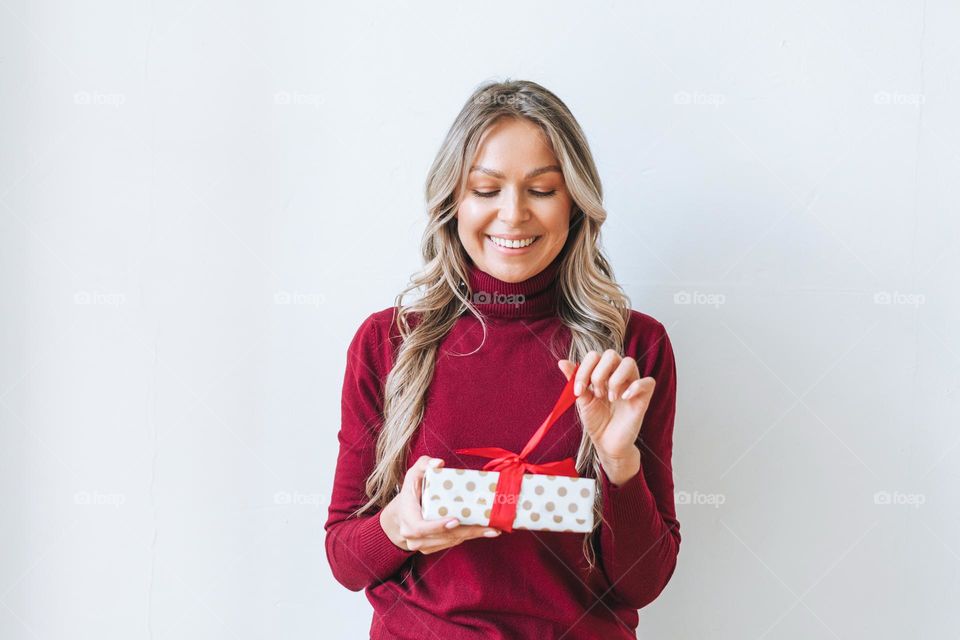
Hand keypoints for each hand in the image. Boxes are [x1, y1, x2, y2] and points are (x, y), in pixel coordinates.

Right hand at [380, 455, 501, 553]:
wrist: (400, 515)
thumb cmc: (410, 493)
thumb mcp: (413, 475)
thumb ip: (424, 464)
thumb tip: (439, 462)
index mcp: (408, 518)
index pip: (421, 527)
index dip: (438, 526)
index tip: (455, 520)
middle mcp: (412, 537)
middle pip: (443, 537)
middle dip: (467, 532)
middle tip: (489, 528)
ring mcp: (421, 545)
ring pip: (449, 542)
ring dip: (470, 536)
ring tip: (490, 530)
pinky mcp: (430, 549)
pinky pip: (450, 544)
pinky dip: (465, 538)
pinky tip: (481, 532)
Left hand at [558, 350, 655, 484]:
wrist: (606, 443)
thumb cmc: (596, 420)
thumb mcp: (582, 400)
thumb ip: (575, 381)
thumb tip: (562, 362)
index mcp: (602, 372)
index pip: (594, 356)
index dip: (584, 370)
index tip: (578, 391)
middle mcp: (618, 374)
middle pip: (611, 354)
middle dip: (599, 373)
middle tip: (597, 394)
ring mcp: (632, 384)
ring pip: (629, 362)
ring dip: (615, 379)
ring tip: (610, 398)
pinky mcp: (644, 397)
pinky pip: (648, 381)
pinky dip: (635, 387)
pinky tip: (623, 398)